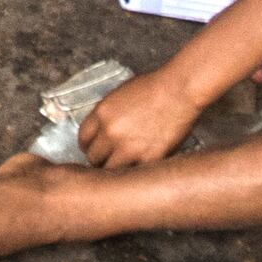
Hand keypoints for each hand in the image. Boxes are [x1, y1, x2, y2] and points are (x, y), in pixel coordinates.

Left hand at [73, 70, 211, 170]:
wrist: (178, 90)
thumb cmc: (154, 87)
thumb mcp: (120, 94)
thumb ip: (107, 115)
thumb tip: (102, 131)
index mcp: (101, 114)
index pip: (83, 138)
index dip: (88, 145)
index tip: (94, 148)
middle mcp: (110, 132)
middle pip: (93, 157)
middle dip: (100, 159)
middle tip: (108, 160)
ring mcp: (128, 148)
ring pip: (109, 171)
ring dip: (114, 170)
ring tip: (122, 167)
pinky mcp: (147, 159)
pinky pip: (132, 173)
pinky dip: (134, 172)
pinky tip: (137, 169)